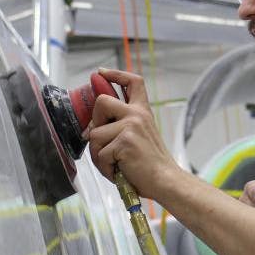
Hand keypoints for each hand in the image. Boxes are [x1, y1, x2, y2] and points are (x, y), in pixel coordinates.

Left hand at [86, 68, 179, 197]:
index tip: (101, 73)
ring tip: (115, 164)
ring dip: (99, 154)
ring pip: (94, 134)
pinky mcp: (124, 142)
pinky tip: (119, 171)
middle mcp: (137, 115)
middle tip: (105, 142)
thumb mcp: (139, 137)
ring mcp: (131, 127)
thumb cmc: (150, 164)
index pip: (133, 82)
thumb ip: (121, 126)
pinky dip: (105, 168)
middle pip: (101, 102)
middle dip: (95, 123)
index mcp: (143, 112)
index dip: (115, 74)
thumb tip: (90, 129)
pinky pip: (100, 154)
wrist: (165, 180)